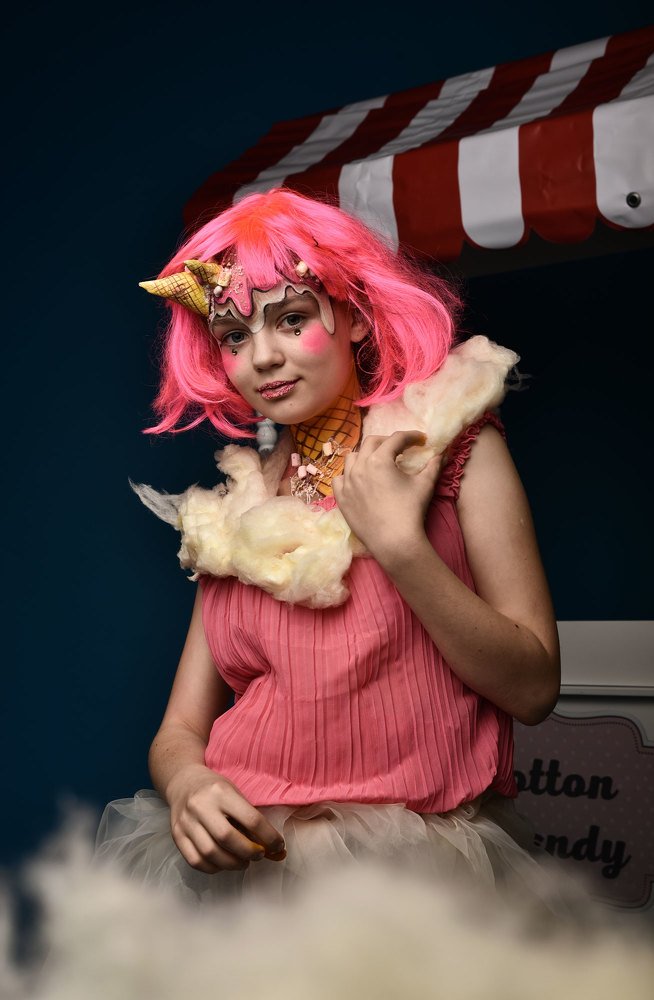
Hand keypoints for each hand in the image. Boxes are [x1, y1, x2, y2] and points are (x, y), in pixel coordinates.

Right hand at [166, 764, 285, 873]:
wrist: (183, 783)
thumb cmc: (215, 789)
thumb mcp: (234, 793)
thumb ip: (250, 818)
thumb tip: (273, 847)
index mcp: (221, 792)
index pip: (250, 819)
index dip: (268, 837)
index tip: (278, 846)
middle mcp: (201, 806)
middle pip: (227, 838)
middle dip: (248, 852)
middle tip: (259, 855)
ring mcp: (186, 822)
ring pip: (210, 853)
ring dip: (232, 864)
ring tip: (243, 862)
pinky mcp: (177, 835)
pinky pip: (195, 860)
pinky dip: (213, 868)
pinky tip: (223, 863)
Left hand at [332, 430, 441, 565]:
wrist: (394, 542)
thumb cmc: (411, 511)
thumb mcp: (425, 484)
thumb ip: (434, 465)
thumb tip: (442, 453)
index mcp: (379, 460)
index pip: (395, 439)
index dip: (411, 436)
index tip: (421, 440)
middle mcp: (359, 467)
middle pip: (371, 442)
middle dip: (388, 441)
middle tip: (401, 448)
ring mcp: (347, 483)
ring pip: (352, 458)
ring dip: (366, 454)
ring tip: (377, 461)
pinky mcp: (341, 499)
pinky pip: (339, 479)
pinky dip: (349, 474)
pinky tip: (358, 478)